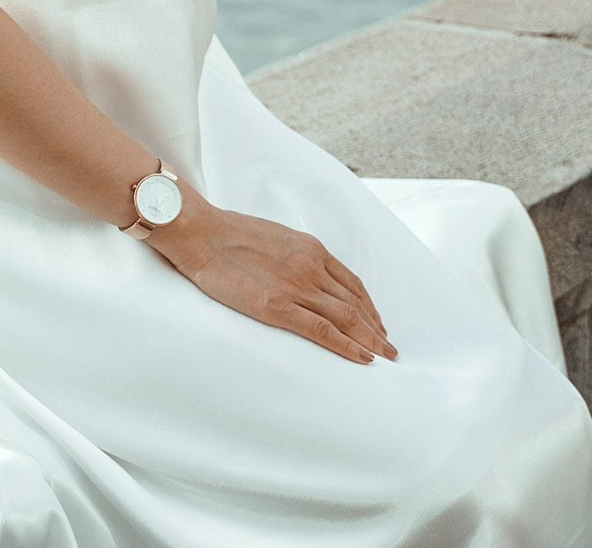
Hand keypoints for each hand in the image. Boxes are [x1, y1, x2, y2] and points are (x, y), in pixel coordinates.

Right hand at [143, 185, 394, 363]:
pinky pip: (322, 330)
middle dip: (376, 328)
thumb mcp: (275, 238)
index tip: (378, 323)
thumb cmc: (230, 234)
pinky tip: (361, 358)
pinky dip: (347, 345)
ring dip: (370, 340)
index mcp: (311, 248)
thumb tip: (304, 274)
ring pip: (346, 318)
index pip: (352, 283)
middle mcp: (311, 266)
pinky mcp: (278, 307)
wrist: (201, 234)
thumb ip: (296, 256)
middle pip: (356, 303)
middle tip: (390, 349)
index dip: (369, 306)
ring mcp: (296, 286)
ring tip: (383, 357)